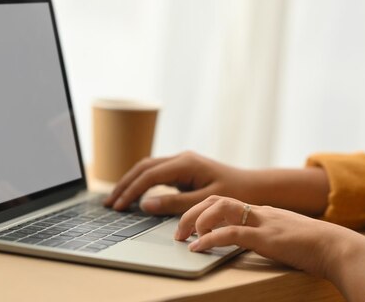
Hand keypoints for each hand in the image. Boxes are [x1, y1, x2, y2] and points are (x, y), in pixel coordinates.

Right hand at [104, 151, 249, 213]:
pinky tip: (134, 195)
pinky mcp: (183, 169)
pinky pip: (156, 173)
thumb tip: (145, 204)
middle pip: (143, 167)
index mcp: (186, 163)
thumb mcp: (205, 201)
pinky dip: (142, 183)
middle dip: (124, 184)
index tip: (119, 207)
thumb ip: (175, 204)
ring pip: (148, 168)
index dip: (131, 191)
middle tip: (109, 204)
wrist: (255, 187)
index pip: (149, 176)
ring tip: (116, 200)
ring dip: (130, 182)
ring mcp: (182, 162)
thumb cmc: (236, 194)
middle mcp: (181, 158)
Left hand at [176, 195, 364, 301]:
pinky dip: (209, 239)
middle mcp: (260, 211)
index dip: (204, 209)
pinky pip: (230, 234)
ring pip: (219, 209)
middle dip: (192, 212)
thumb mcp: (288, 236)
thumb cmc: (316, 247)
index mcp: (263, 211)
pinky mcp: (266, 238)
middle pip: (216, 199)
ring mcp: (262, 222)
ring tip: (183, 236)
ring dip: (196, 221)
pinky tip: (197, 248)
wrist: (338, 247)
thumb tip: (256, 242)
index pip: (226, 200)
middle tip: (178, 230)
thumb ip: (270, 235)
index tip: (189, 222)